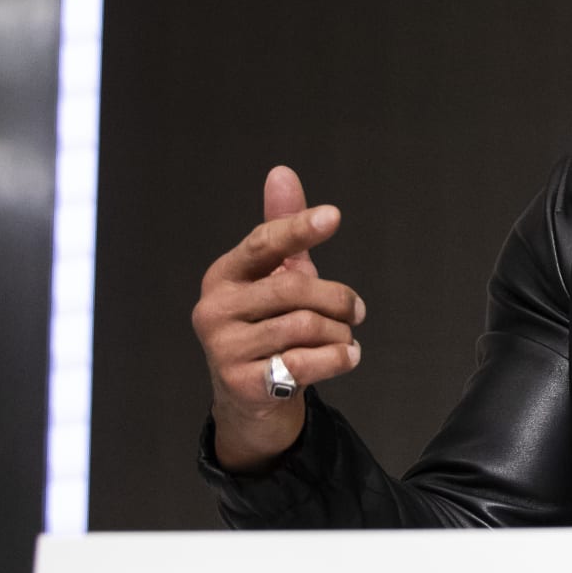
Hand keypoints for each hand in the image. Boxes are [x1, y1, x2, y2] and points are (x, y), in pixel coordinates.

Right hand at [193, 165, 363, 470]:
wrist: (250, 400)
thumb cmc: (269, 326)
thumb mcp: (276, 276)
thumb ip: (282, 230)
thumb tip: (282, 172)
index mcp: (223, 276)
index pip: (263, 244)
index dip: (298, 229)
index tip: (333, 216)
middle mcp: (214, 309)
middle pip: (294, 289)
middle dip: (337, 298)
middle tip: (357, 310)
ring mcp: (223, 349)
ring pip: (305, 327)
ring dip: (340, 333)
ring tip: (345, 339)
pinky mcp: (241, 384)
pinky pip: (305, 363)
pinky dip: (338, 358)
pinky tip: (348, 356)